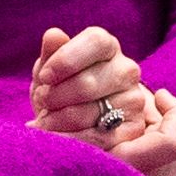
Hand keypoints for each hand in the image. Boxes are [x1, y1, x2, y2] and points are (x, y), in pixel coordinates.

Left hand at [34, 28, 175, 175]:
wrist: (70, 121)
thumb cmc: (58, 89)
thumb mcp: (49, 69)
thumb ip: (52, 53)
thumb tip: (53, 35)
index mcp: (107, 46)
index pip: (95, 42)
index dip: (66, 60)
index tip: (44, 77)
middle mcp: (127, 70)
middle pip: (88, 83)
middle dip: (56, 97)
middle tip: (42, 102)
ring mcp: (134, 99)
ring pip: (90, 113)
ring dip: (58, 120)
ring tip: (45, 121)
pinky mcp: (133, 129)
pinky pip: (98, 138)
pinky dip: (70, 140)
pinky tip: (54, 137)